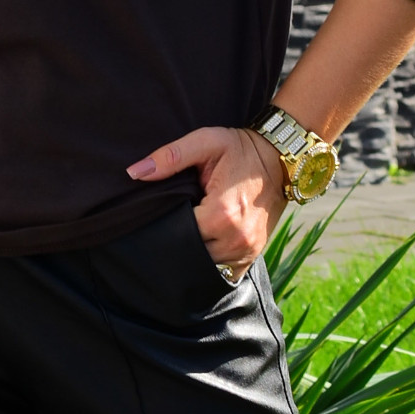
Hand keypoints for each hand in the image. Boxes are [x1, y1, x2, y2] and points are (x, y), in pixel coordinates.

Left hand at [126, 125, 286, 268]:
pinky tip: (204, 245)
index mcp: (221, 214)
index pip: (179, 234)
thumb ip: (170, 157)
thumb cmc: (240, 149)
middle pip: (191, 253)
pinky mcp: (254, 253)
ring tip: (188, 232)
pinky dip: (213, 262)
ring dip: (195, 253)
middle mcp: (236, 238)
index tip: (165, 211)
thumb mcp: (205, 142)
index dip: (167, 225)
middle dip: (179, 241)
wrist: (280, 158)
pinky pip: (226, 272)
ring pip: (207, 266)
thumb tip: (134, 172)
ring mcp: (248, 250)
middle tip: (173, 222)